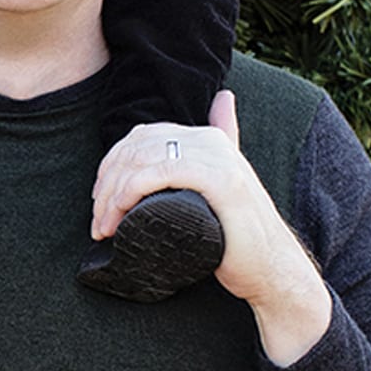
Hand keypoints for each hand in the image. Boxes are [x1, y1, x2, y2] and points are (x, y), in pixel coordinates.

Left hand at [90, 91, 331, 364]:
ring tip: (103, 227)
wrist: (272, 270)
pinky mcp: (220, 181)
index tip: (99, 200)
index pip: (142, 136)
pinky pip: (162, 172)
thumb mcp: (221, 187)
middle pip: (138, 147)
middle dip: (107, 183)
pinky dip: (131, 190)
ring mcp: (218, 159)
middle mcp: (212, 141)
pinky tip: (120, 212)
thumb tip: (223, 99)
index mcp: (208, 138)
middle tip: (97, 221)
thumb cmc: (236, 238)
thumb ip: (224, 145)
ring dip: (111, 194)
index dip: (112, 164)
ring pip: (144, 160)